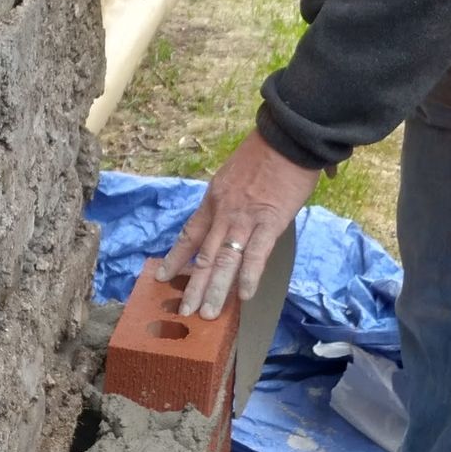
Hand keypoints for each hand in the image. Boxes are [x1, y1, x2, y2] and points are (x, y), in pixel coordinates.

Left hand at [159, 129, 319, 319]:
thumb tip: (241, 207)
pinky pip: (256, 255)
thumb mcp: (236, 172)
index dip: (176, 257)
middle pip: (203, 255)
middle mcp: (223, 212)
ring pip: (224, 261)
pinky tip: (244, 297)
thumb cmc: (267, 151)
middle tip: (184, 312)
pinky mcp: (270, 222)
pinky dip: (248, 277)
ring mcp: (245, 219)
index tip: (163, 275)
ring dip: (214, 290)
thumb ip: (234, 195)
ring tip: (207, 314)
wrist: (287, 136)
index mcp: (214, 199)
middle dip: (192, 286)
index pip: (190, 234)